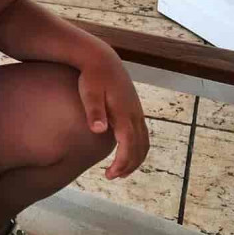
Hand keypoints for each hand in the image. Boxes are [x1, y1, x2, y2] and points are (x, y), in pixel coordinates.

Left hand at [77, 50, 149, 180]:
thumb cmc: (91, 76)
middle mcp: (134, 113)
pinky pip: (142, 133)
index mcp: (124, 112)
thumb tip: (99, 130)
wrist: (101, 58)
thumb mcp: (89, 92)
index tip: (110, 174)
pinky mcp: (134, 108)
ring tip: (119, 170)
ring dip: (135, 158)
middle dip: (129, 165)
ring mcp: (136, 110)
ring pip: (144, 141)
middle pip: (140, 146)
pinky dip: (137, 147)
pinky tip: (124, 150)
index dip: (122, 162)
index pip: (129, 144)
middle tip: (112, 176)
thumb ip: (94, 111)